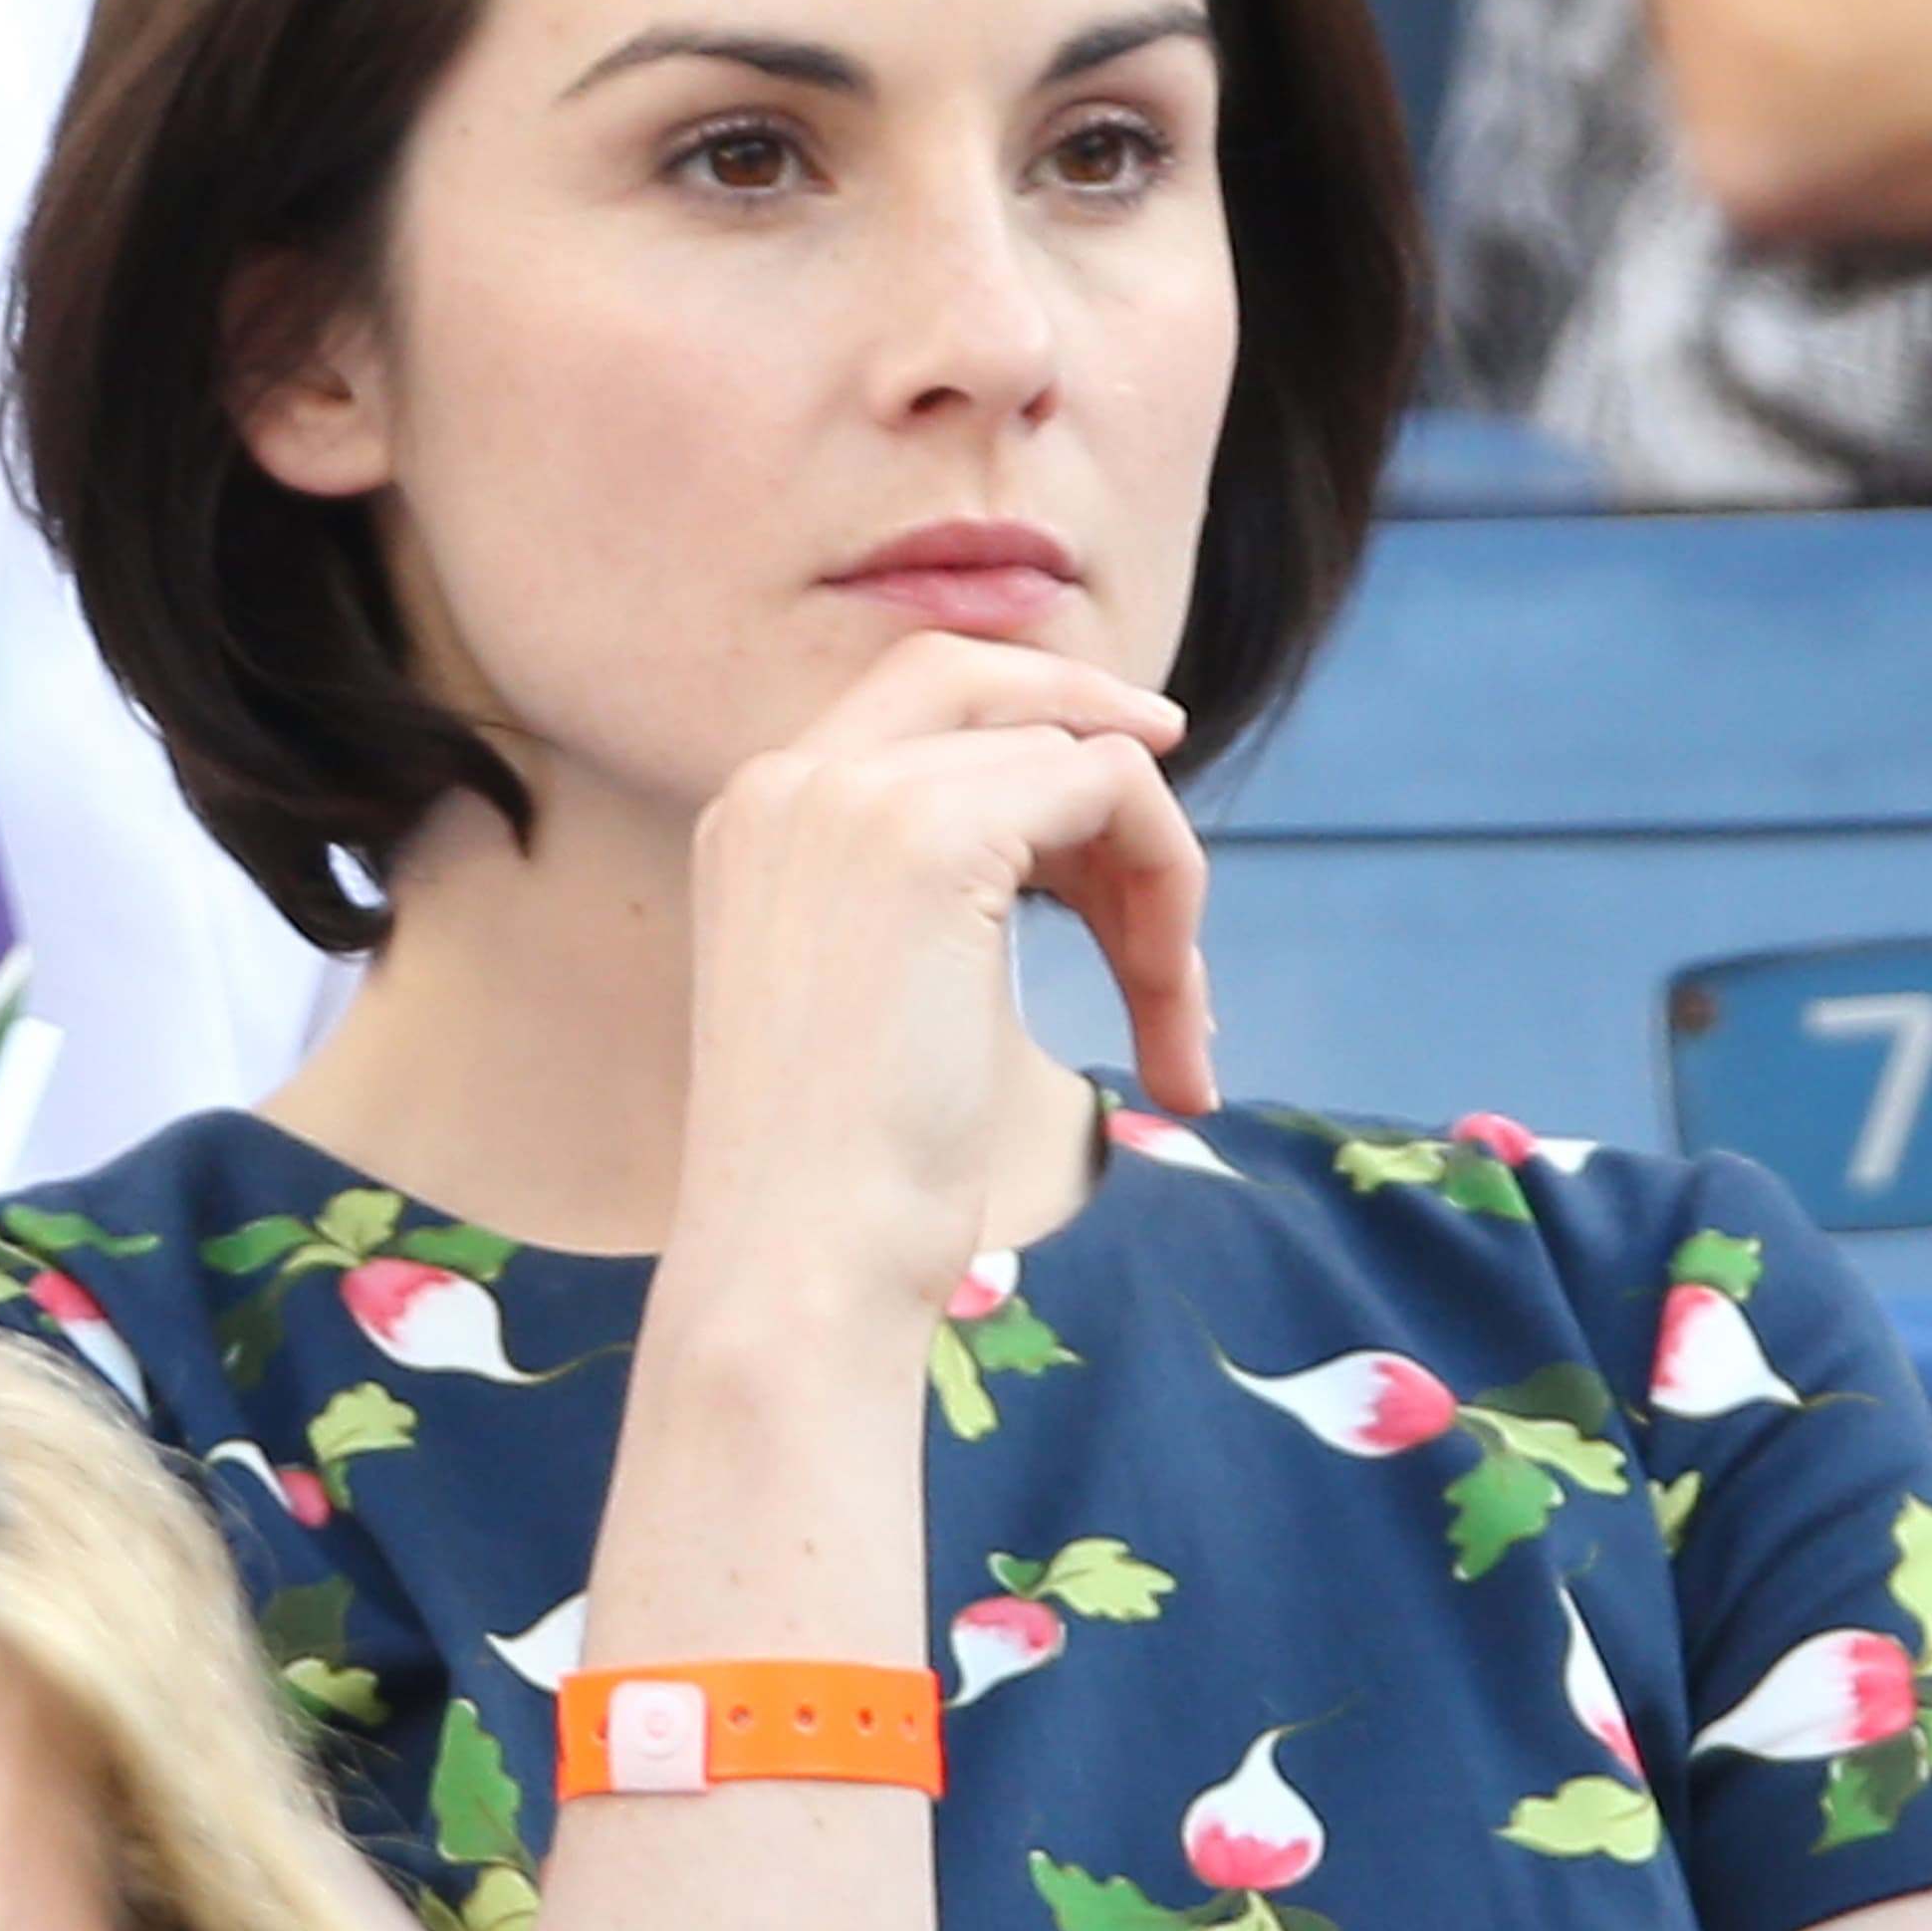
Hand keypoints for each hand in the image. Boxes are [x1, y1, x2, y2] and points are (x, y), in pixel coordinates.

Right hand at [673, 631, 1211, 1322]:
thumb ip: (934, 891)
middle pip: (976, 672)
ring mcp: (850, 797)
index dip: (1032, 721)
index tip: (1122, 796)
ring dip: (1156, 879)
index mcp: (754, 815)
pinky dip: (1173, 886)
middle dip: (1096, 730)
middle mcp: (786, 780)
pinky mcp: (931, 835)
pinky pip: (1113, 789)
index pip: (913, 695)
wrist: (799, 1258)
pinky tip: (1172, 1009)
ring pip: (1073, 750)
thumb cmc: (848, 1174)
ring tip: (1178, 1024)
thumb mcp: (878, 989)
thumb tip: (1077, 819)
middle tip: (1175, 800)